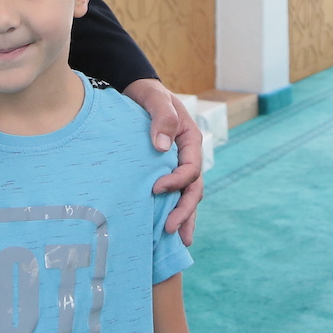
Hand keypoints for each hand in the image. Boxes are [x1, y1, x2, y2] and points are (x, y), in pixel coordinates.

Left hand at [123, 80, 203, 245]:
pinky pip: (173, 194)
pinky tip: (164, 230)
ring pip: (187, 196)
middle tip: (171, 229)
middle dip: (185, 210)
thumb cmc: (148, 95)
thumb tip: (161, 146)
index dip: (177, 181)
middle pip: (193, 188)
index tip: (156, 189)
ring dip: (184, 217)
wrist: (138, 92)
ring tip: (179, 240)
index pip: (190, 168)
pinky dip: (173, 211)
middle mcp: (188, 156)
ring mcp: (178, 166)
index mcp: (191, 140)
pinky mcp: (165, 171)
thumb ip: (162, 117)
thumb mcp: (156, 99)